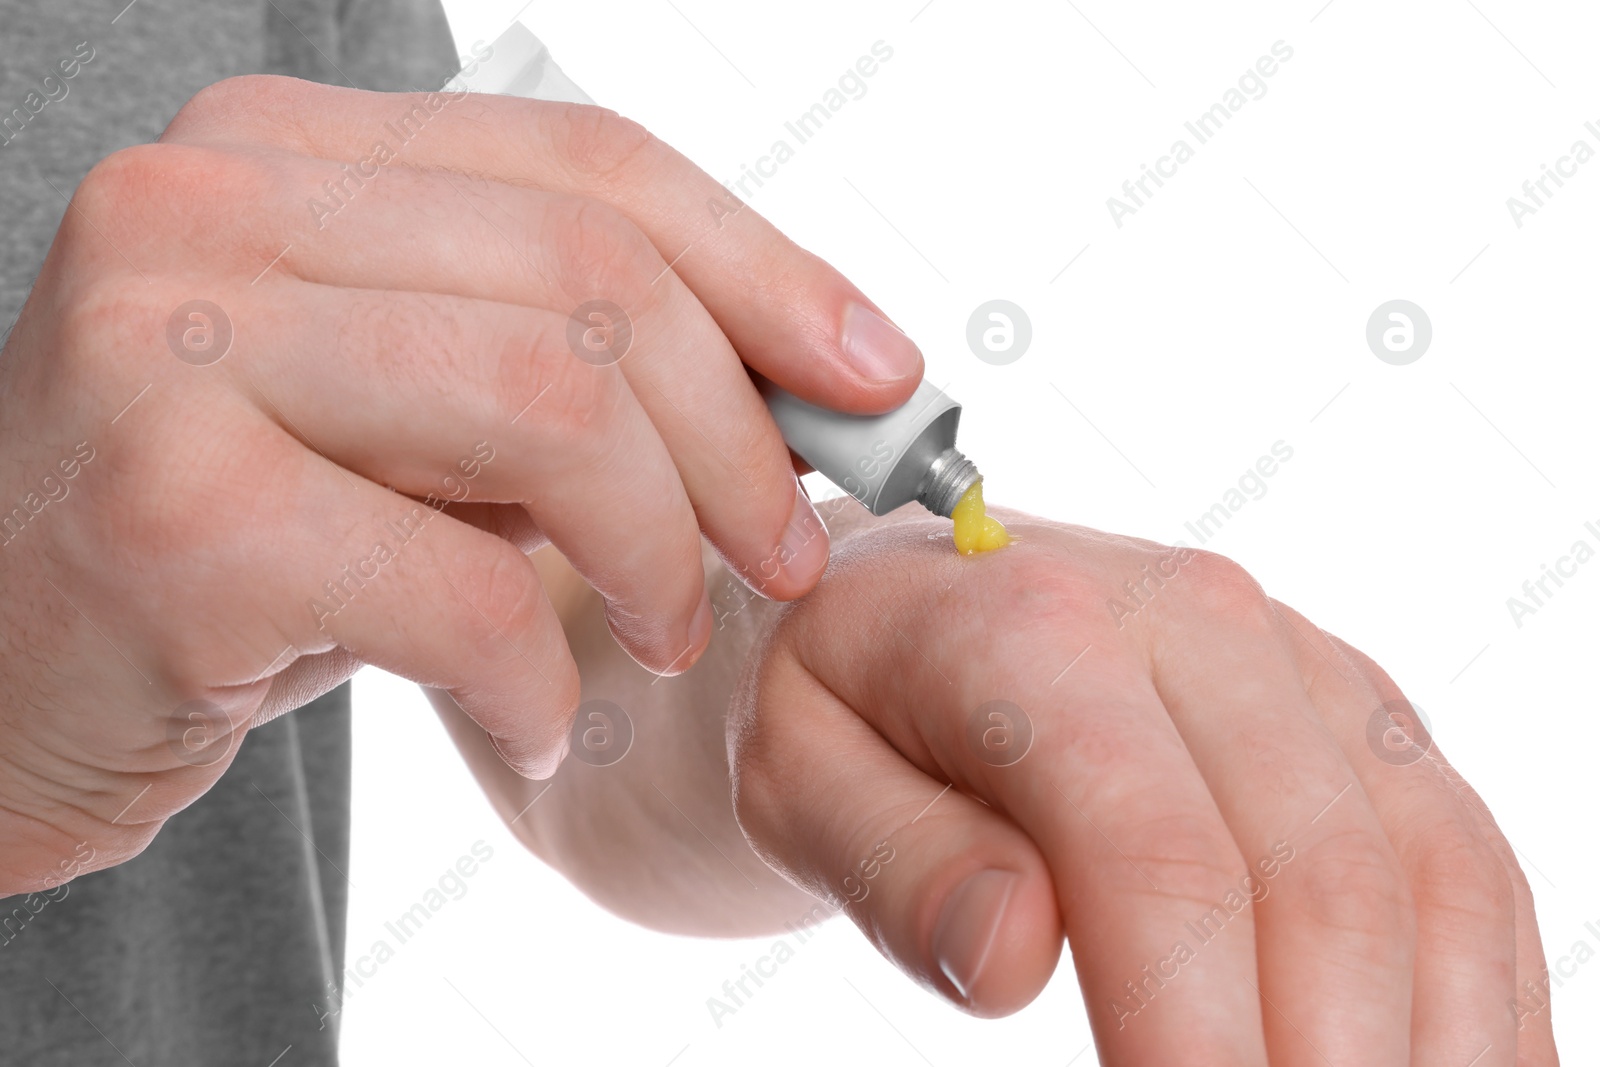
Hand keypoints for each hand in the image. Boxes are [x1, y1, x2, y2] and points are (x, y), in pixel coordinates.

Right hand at [0, 75, 921, 891]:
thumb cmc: (240, 543)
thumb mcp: (410, 416)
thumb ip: (568, 363)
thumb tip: (826, 379)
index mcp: (280, 152)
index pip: (593, 167)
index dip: (768, 273)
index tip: (878, 380)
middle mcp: (205, 207)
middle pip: (593, 282)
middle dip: (739, 441)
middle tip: (779, 559)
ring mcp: (168, 345)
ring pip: (552, 411)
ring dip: (658, 555)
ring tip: (658, 638)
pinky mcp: (172, 515)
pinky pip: (464, 589)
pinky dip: (536, 679)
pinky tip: (527, 719)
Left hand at [728, 504, 1557, 1064]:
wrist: (902, 606)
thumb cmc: (839, 705)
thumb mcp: (800, 779)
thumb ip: (897, 862)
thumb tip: (1013, 955)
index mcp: (1036, 625)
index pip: (1152, 856)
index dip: (1191, 1033)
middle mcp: (1197, 620)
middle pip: (1318, 879)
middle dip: (1318, 1064)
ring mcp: (1295, 661)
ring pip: (1427, 868)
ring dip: (1427, 1041)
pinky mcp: (1351, 709)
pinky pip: (1460, 847)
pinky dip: (1478, 982)